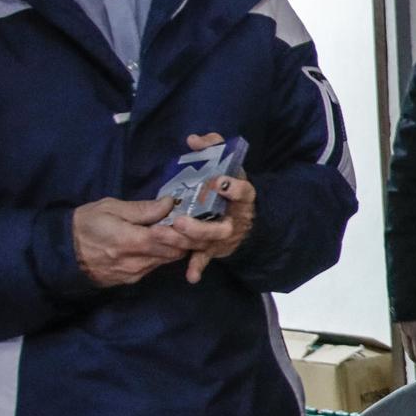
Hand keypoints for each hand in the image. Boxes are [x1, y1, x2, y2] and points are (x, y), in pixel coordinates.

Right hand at [72, 196, 196, 286]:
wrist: (60, 251)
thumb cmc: (84, 224)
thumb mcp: (111, 208)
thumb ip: (143, 209)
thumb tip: (170, 204)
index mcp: (133, 241)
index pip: (173, 240)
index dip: (187, 231)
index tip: (192, 219)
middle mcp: (137, 262)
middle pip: (174, 253)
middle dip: (185, 240)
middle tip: (189, 225)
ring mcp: (134, 274)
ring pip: (165, 261)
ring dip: (172, 248)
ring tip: (174, 233)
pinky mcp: (129, 280)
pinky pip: (152, 267)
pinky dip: (159, 256)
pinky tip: (156, 245)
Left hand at [173, 134, 255, 283]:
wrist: (247, 216)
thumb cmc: (230, 187)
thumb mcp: (227, 163)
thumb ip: (213, 147)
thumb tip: (193, 139)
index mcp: (242, 197)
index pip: (244, 192)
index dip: (234, 189)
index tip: (219, 182)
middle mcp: (235, 219)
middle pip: (222, 226)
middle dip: (202, 226)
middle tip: (181, 221)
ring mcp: (225, 236)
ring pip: (209, 242)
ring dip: (191, 241)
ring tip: (168, 236)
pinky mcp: (215, 248)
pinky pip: (206, 259)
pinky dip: (199, 267)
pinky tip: (191, 276)